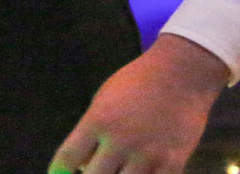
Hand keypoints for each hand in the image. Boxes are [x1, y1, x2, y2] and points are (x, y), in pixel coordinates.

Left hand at [50, 35, 228, 173]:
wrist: (181, 75)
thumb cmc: (136, 84)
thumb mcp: (103, 100)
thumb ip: (91, 132)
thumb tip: (82, 167)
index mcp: (98, 121)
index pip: (68, 156)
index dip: (58, 171)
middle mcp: (120, 141)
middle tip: (91, 172)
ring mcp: (147, 155)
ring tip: (115, 171)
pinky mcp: (173, 164)